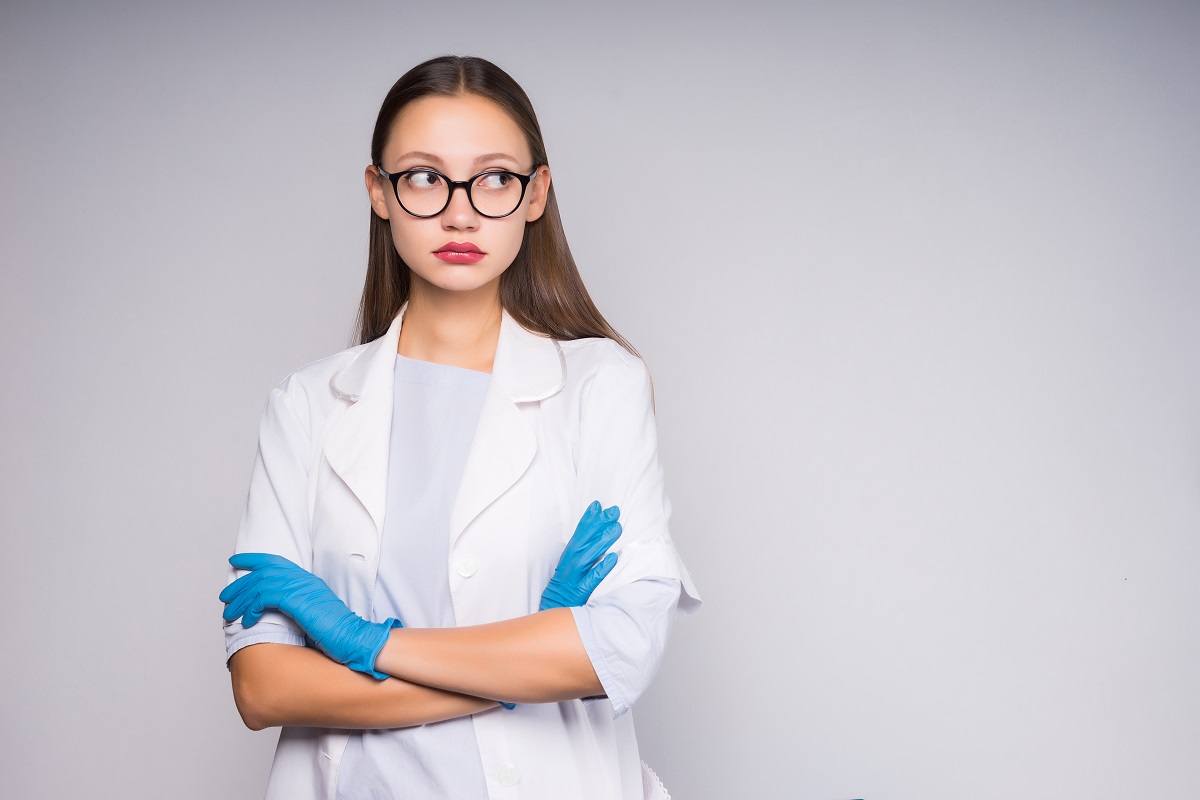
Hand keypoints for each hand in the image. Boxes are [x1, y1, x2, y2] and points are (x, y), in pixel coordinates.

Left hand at [220, 553, 400, 679]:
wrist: (352, 638)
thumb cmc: (335, 633)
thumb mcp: (312, 615)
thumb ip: (295, 607)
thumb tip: (272, 613)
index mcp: (307, 580)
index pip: (276, 561)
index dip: (254, 559)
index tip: (236, 562)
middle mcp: (303, 579)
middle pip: (263, 572)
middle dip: (241, 584)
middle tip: (226, 596)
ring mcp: (300, 588)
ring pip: (260, 584)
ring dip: (241, 599)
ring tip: (230, 613)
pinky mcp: (296, 600)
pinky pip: (264, 597)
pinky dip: (252, 608)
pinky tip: (247, 621)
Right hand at [539, 501, 621, 610]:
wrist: (552, 610)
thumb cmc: (565, 588)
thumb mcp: (569, 567)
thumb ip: (581, 552)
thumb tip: (595, 535)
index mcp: (568, 557)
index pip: (578, 534)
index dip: (587, 519)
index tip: (598, 505)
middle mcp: (570, 564)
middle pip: (584, 541)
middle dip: (598, 524)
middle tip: (614, 511)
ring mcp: (575, 577)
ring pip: (589, 556)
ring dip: (602, 541)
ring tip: (616, 528)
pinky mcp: (580, 592)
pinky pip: (592, 579)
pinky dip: (601, 568)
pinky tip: (613, 558)